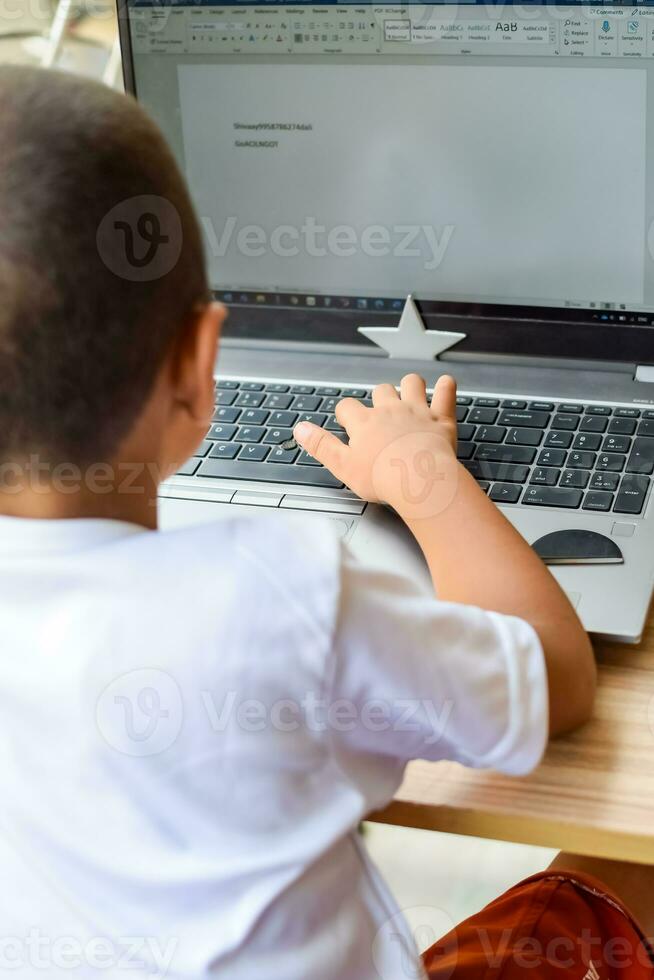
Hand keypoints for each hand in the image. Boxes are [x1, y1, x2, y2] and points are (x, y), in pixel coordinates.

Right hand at [293, 374, 460, 518]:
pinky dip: (446, 387)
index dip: (346, 414)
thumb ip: (321, 445)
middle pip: (380, 391)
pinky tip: (445, 385)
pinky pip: (446, 393)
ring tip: (409, 394)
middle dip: (379, 397)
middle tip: (381, 413)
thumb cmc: (383, 477)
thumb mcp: (343, 466)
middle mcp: (390, 410)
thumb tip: (300, 429)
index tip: (347, 422)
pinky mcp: (441, 418)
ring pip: (411, 383)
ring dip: (410, 386)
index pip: (347, 407)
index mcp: (365, 423)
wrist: (421, 480)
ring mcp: (417, 411)